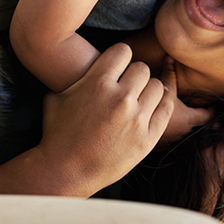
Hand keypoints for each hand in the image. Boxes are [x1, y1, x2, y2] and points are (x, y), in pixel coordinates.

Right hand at [37, 43, 174, 195]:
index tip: (117, 67)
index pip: (124, 51)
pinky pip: (166, 109)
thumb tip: (85, 60)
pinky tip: (152, 105)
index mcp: (98, 83)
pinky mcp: (147, 138)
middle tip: (126, 85)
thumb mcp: (57, 96)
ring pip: (157, 86)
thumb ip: (77, 75)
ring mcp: (136, 119)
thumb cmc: (58, 133)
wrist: (66, 171)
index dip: (120, 57)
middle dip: (133, 74)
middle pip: (142, 68)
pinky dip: (161, 104)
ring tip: (138, 98)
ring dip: (148, 90)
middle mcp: (120, 98)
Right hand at [159, 57, 212, 145]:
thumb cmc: (151, 111)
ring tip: (177, 111)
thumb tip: (171, 57)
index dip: (211, 108)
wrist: (133, 132)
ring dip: (180, 123)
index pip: (208, 115)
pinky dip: (167, 130)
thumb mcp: (163, 90)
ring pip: (181, 131)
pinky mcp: (158, 145)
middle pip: (195, 123)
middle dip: (195, 114)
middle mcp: (182, 132)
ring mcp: (171, 141)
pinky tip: (160, 122)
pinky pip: (167, 137)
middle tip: (194, 103)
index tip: (211, 103)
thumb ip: (169, 75)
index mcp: (188, 119)